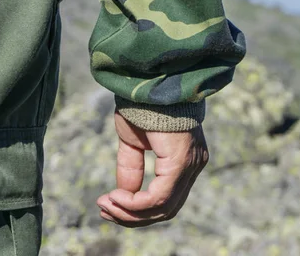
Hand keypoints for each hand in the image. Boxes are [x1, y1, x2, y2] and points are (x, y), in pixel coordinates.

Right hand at [96, 110, 208, 226]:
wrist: (149, 82)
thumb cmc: (144, 105)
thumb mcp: (134, 142)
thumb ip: (131, 168)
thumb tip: (123, 195)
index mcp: (186, 159)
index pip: (167, 199)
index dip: (136, 209)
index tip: (107, 204)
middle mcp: (194, 164)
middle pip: (167, 209)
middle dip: (132, 216)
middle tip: (104, 211)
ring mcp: (191, 164)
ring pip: (164, 207)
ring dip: (130, 213)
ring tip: (106, 206)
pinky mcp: (182, 161)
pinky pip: (160, 196)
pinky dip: (135, 203)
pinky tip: (116, 198)